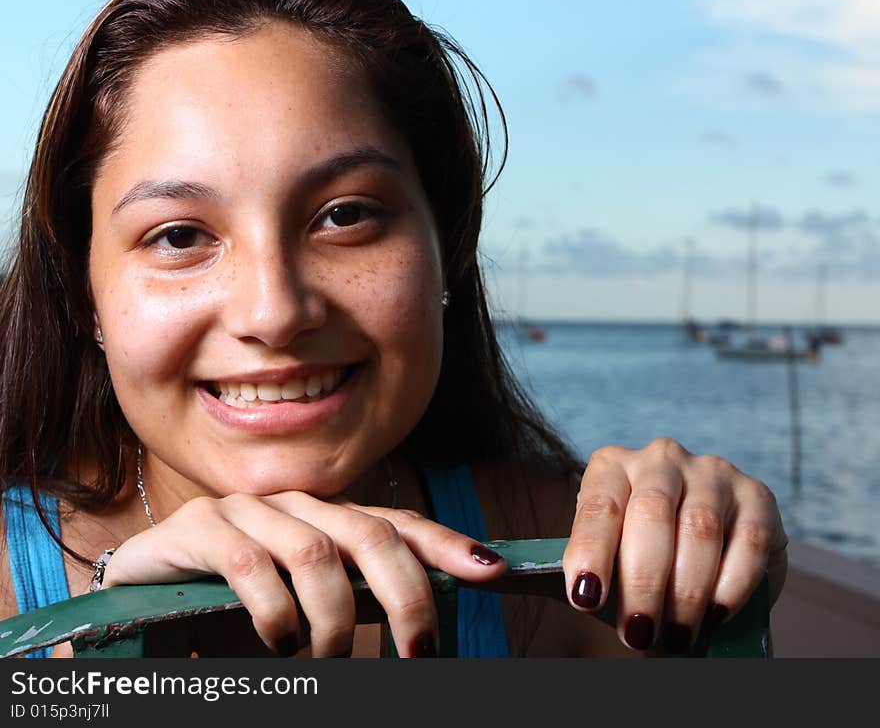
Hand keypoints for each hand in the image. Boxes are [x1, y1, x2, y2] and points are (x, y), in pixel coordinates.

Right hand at [102, 491, 506, 656]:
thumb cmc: (236, 611)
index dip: (445, 545)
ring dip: (333, 620)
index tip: (491, 571)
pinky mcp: (198, 528)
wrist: (147, 598)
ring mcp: (246, 512)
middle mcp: (294, 507)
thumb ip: (355, 605)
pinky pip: (251, 565)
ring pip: (316, 553)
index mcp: (327, 522)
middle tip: (419, 653)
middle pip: (370, 534)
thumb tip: (420, 636)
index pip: (397, 525)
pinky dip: (276, 613)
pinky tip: (280, 646)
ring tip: (327, 662)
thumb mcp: (308, 611)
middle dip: (406, 595)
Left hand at [562, 438, 787, 651]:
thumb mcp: (613, 553)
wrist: (702, 547)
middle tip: (639, 632)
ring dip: (687, 592)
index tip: (586, 597)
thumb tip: (592, 603)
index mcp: (614, 466)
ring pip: (700, 529)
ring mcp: (711, 472)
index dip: (591, 552)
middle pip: (650, 515)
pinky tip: (715, 616)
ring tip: (676, 635)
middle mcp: (661, 460)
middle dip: (643, 582)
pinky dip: (730, 587)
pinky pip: (749, 542)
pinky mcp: (756, 495)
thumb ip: (602, 569)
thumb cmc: (641, 552)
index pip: (598, 507)